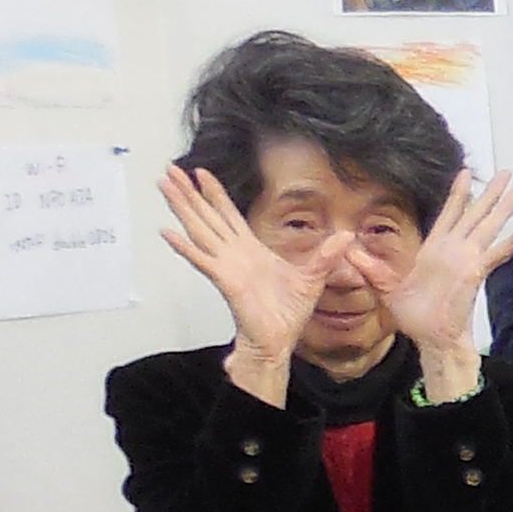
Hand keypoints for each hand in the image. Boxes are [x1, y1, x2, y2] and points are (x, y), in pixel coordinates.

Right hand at [156, 164, 330, 400]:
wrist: (279, 340)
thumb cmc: (287, 313)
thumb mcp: (313, 277)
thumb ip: (326, 254)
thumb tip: (346, 235)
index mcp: (250, 250)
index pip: (228, 215)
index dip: (214, 193)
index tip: (200, 173)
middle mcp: (234, 254)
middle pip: (207, 216)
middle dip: (188, 193)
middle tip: (170, 170)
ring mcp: (227, 266)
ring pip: (200, 230)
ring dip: (182, 208)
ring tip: (165, 186)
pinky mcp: (226, 281)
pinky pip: (203, 261)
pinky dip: (185, 248)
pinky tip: (169, 233)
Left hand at [381, 171, 512, 391]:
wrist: (431, 340)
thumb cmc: (415, 318)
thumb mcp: (385, 287)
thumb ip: (370, 266)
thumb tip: (348, 248)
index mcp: (435, 250)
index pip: (449, 215)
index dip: (458, 194)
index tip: (466, 173)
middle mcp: (454, 251)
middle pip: (475, 214)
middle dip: (490, 193)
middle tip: (506, 173)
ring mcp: (466, 260)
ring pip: (488, 226)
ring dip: (505, 207)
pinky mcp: (474, 273)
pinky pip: (496, 254)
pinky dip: (512, 242)